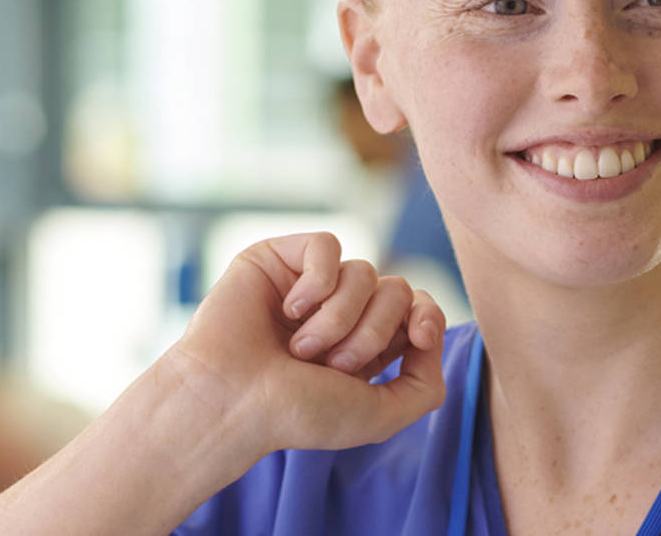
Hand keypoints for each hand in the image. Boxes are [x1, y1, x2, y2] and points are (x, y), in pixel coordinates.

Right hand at [169, 232, 446, 455]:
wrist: (231, 401)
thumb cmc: (298, 414)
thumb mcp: (380, 415)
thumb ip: (426, 385)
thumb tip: (429, 335)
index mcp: (367, 343)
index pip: (419, 308)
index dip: (428, 316)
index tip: (418, 337)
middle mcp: (342, 310)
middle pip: (397, 290)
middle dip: (372, 332)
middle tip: (331, 365)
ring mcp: (311, 283)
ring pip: (364, 271)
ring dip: (338, 319)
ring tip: (300, 349)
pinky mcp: (280, 258)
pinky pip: (327, 245)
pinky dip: (316, 282)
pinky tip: (288, 310)